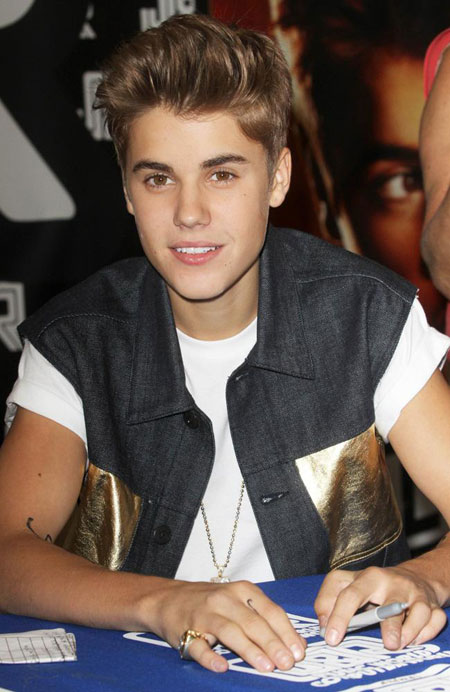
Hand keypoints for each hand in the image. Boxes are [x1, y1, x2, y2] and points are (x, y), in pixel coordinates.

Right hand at [149, 579, 305, 672]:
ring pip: (230, 632)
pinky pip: (198, 645)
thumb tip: (296, 643)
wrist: (168, 598)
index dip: (286, 632)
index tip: (299, 651)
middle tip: (288, 663)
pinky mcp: (185, 631)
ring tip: (267, 667)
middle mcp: (225, 599)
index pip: (270, 611)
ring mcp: (204, 614)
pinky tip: (222, 667)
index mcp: (242, 590)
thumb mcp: (240, 601)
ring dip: (250, 650)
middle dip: (273, 643)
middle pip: (253, 622)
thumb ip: (266, 618)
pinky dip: (210, 657)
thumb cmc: (212, 603)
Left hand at [315, 565, 446, 649]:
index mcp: (367, 577)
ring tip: (398, 644)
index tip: (331, 639)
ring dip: (410, 632)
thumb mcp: (347, 584)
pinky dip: (426, 632)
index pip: (349, 594)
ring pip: (419, 611)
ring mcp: (414, 593)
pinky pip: (435, 619)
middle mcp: (392, 582)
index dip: (338, 617)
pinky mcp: (432, 604)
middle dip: (388, 625)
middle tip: (386, 645)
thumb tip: (323, 625)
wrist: (412, 576)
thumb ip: (328, 601)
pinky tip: (414, 640)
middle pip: (390, 603)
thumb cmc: (373, 587)